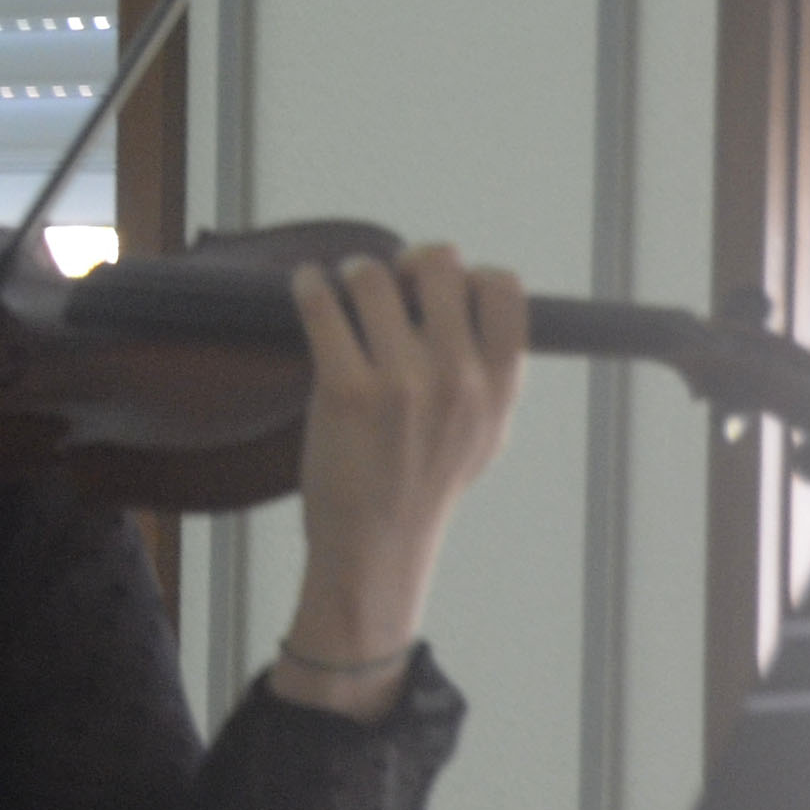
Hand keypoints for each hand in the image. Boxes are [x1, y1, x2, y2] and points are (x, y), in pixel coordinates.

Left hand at [275, 242, 525, 712]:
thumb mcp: (486, 434)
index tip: (441, 287)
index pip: (505, 290)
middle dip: (409, 261)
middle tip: (386, 276)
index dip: (470, 273)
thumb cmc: (425, 487)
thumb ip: (493, 373)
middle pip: (440, 270)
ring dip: (354, 270)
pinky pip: (323, 309)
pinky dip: (309, 286)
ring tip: (342, 280)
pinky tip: (304, 285)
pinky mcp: (344, 392)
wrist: (376, 547)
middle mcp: (457, 379)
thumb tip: (484, 302)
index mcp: (499, 386)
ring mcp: (401, 384)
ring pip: (376, 279)